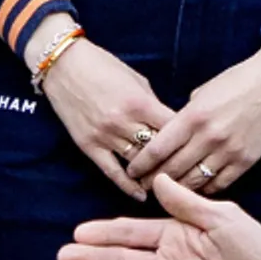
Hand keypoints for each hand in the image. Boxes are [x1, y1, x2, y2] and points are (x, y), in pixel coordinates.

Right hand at [42, 38, 182, 201]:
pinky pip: (111, 171)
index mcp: (140, 103)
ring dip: (154, 176)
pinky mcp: (89, 145)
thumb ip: (153, 105)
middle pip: (158, 152)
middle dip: (175, 163)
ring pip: (138, 164)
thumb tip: (171, 126)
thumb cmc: (102, 66)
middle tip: (190, 175)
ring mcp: (105, 135)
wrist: (63, 64)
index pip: (174, 131)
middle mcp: (124, 122)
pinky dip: (127, 186)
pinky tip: (140, 195)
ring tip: (170, 186)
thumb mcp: (136, 80)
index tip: (198, 151)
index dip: (189, 142)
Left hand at [126, 39, 260, 193]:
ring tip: (164, 192)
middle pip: (173, 169)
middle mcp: (209, 137)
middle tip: (142, 186)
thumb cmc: (234, 83)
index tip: (131, 171)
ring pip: (195, 181)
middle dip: (153, 180)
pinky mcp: (246, 161)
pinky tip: (194, 190)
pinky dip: (204, 189)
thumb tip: (167, 134)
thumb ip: (183, 117)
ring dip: (177, 189)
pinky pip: (220, 183)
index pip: (157, 149)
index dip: (140, 164)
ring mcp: (229, 151)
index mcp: (193, 117)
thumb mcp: (201, 94)